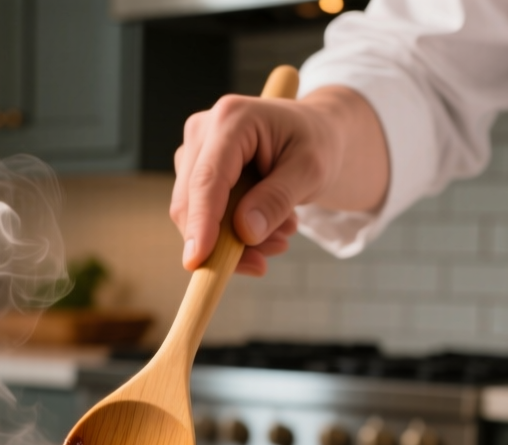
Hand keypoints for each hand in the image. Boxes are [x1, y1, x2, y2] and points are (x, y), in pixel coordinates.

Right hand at [170, 86, 387, 274]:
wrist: (315, 135)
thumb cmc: (316, 144)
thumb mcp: (311, 171)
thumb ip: (278, 199)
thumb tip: (244, 232)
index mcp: (232, 119)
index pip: (207, 179)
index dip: (201, 222)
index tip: (197, 261)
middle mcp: (203, 131)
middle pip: (191, 201)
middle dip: (223, 241)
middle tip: (268, 259)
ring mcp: (194, 152)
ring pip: (193, 215)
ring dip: (234, 240)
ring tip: (281, 234)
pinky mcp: (194, 172)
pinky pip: (201, 218)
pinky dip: (231, 235)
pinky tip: (267, 228)